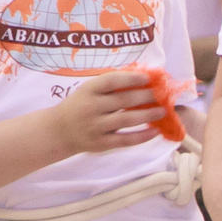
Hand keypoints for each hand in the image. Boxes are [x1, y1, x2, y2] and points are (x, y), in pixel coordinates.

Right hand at [50, 69, 170, 154]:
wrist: (59, 131)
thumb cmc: (80, 105)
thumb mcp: (89, 90)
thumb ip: (110, 85)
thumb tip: (143, 78)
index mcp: (88, 90)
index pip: (110, 81)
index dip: (130, 78)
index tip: (148, 77)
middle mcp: (91, 107)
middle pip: (122, 100)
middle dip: (145, 96)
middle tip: (162, 94)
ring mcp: (96, 127)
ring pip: (126, 120)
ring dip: (148, 115)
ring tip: (162, 110)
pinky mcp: (101, 143)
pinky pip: (125, 140)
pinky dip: (142, 136)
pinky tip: (155, 131)